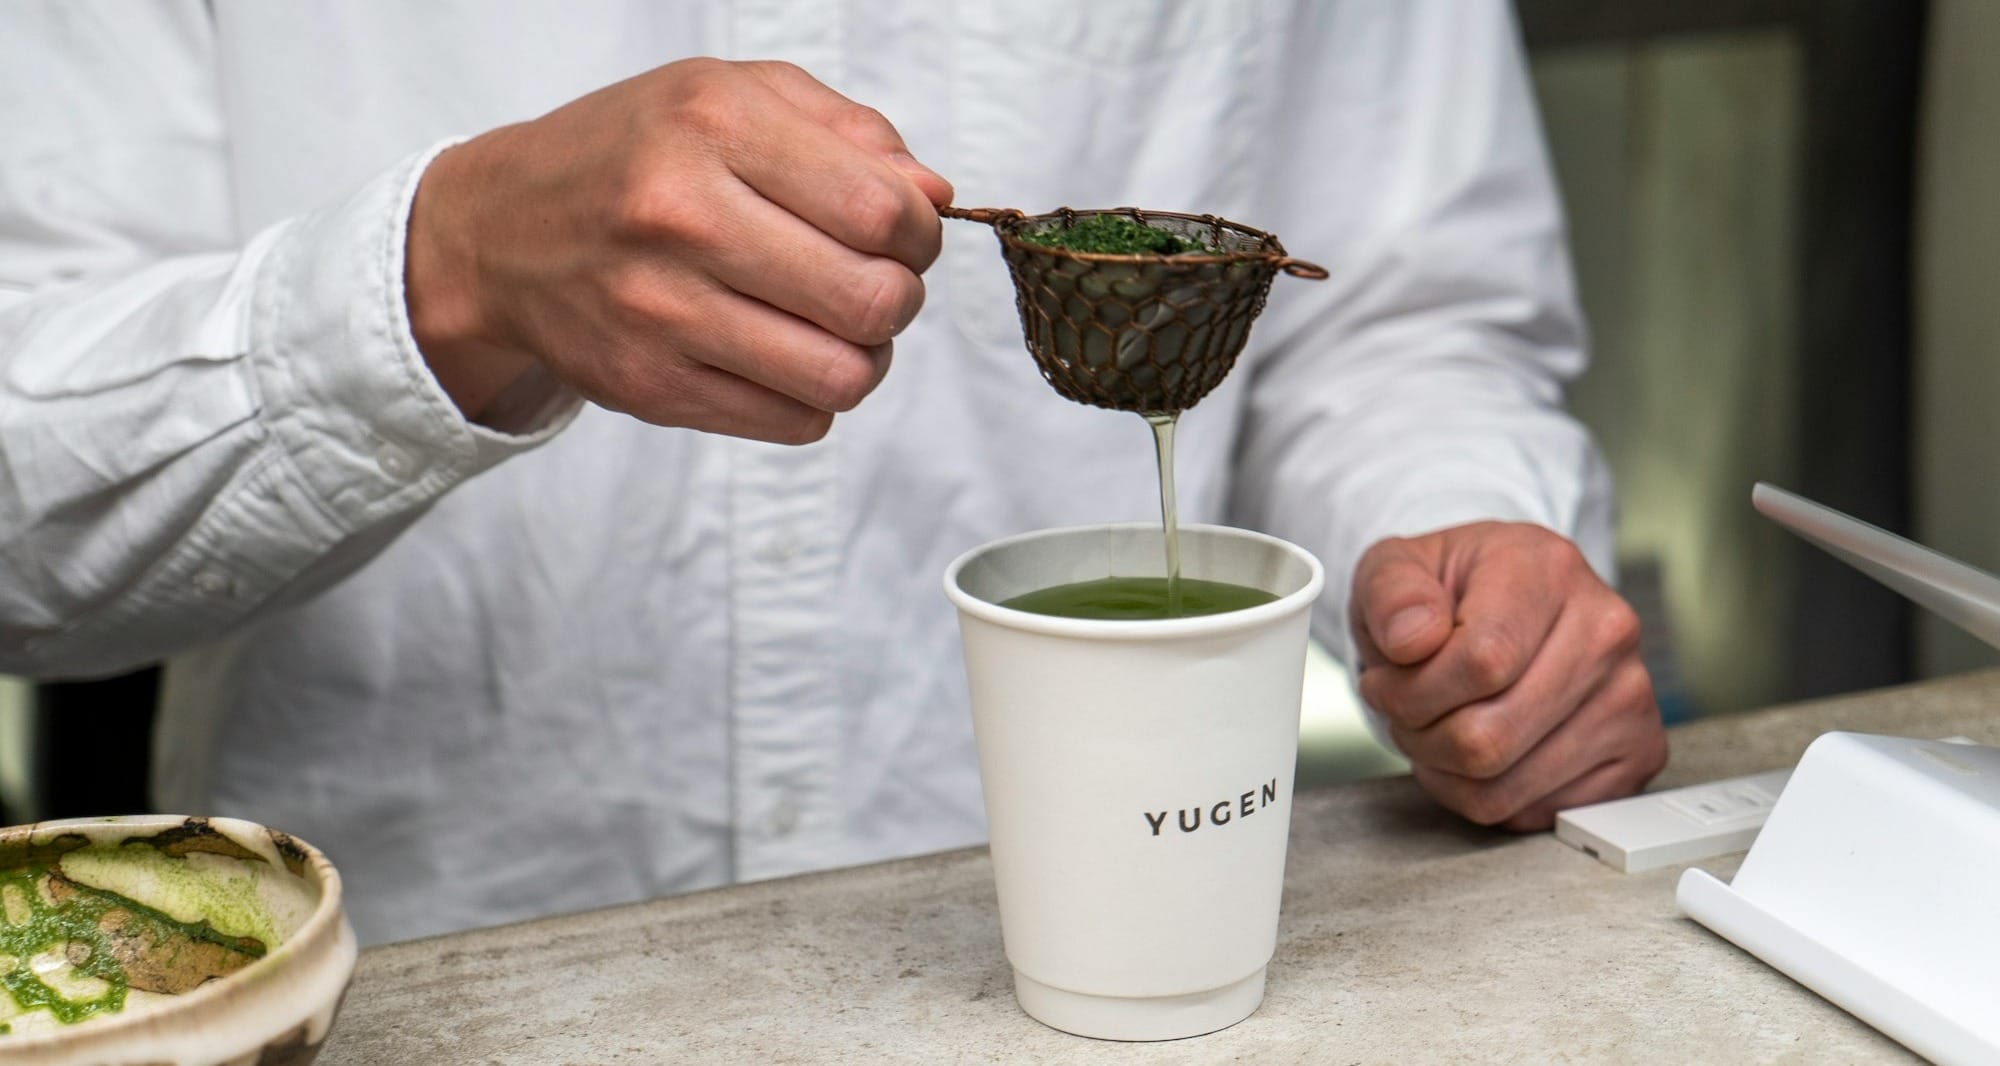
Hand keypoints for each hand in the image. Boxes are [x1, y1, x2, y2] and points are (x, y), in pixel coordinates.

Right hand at [404, 59, 952, 440]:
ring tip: (834, 325)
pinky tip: (783, 355)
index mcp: (713, 127)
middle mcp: (681, 219)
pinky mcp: (653, 389)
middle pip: (872, 301)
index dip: (919, 233)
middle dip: (899, 297)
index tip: (903, 233)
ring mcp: (662, 314)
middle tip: (873, 281)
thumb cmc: (636, 154)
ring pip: (844, 377)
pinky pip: (796, 423)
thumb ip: (849, 133)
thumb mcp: (733, 96)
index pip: (880, 211)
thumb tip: (932, 200)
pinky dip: (813, 396)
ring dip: (866, 357)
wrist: (499, 233)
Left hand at [1349, 522, 1666, 829]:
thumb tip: (1411, 638)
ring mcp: (1629, 698)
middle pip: (1488, 738)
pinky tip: (1477, 754)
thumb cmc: (1446, 593)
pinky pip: (1534, 815)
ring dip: (1445, 771)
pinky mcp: (1637, 755)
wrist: (1497, 602)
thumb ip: (1391, 593)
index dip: (1411, 690)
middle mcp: (1606, 633)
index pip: (1481, 663)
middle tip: (1405, 711)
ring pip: (1503, 788)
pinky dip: (1484, 796)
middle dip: (1420, 735)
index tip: (1384, 680)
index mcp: (1549, 572)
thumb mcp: (1393, 568)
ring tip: (1437, 727)